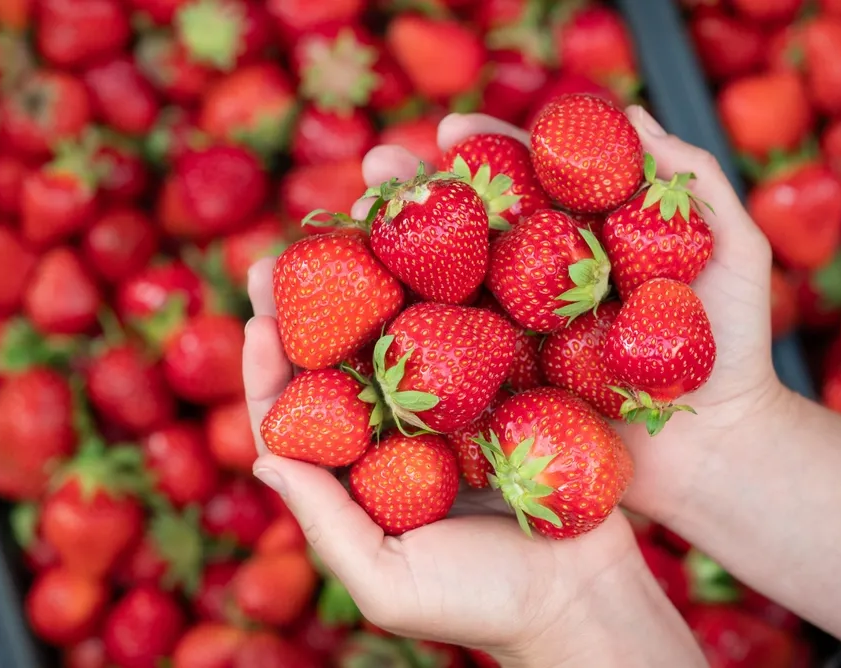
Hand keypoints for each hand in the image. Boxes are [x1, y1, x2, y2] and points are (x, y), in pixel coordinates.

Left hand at [241, 111, 706, 665]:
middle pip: (345, 354)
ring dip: (382, 275)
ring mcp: (455, 403)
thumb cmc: (481, 603)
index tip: (257, 313)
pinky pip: (476, 329)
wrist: (582, 596)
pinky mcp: (510, 385)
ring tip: (358, 223)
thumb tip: (261, 457)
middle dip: (313, 300)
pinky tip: (446, 241)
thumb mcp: (388, 580)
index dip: (270, 362)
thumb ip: (324, 522)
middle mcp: (399, 429)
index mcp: (358, 470)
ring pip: (408, 327)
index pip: (298, 412)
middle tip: (287, 246)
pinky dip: (460, 286)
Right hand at [350, 109, 784, 526]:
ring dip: (390, 250)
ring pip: (443, 282)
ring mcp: (517, 334)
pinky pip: (446, 354)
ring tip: (352, 219)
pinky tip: (362, 304)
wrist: (723, 449)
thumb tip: (631, 113)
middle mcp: (539, 281)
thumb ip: (696, 180)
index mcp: (582, 241)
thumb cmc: (737, 349)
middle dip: (417, 192)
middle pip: (468, 225)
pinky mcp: (504, 386)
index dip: (488, 151)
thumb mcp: (735, 251)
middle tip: (377, 169)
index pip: (527, 181)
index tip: (454, 130)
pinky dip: (400, 328)